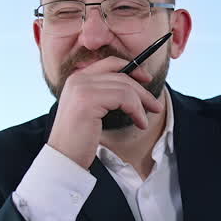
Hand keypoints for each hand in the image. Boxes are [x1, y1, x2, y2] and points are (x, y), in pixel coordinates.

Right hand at [46, 57, 162, 168]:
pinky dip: (137, 111)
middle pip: (121, 75)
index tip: (147, 80)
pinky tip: (140, 123)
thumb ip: (104, 95)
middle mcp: (78, 79)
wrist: (64, 157)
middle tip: (156, 106)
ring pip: (125, 87)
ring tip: (145, 121)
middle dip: (142, 90)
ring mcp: (82, 88)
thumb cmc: (79, 138)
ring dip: (141, 104)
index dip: (132, 68)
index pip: (110, 63)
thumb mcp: (91, 110)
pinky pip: (124, 98)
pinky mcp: (88, 100)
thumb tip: (133, 87)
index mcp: (77, 79)